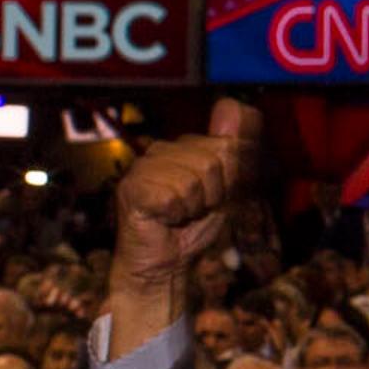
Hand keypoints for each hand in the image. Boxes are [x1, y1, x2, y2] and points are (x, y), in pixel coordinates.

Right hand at [111, 100, 257, 335]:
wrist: (166, 263)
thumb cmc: (194, 225)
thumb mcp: (227, 186)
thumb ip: (236, 150)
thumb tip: (236, 105)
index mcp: (185, 145)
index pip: (228, 142)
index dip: (231, 175)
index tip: (216, 193)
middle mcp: (162, 149)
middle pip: (214, 161)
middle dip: (214, 193)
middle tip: (196, 208)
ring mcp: (144, 167)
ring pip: (194, 179)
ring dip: (195, 205)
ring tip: (180, 214)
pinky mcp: (132, 188)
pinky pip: (173, 196)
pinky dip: (176, 214)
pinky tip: (165, 219)